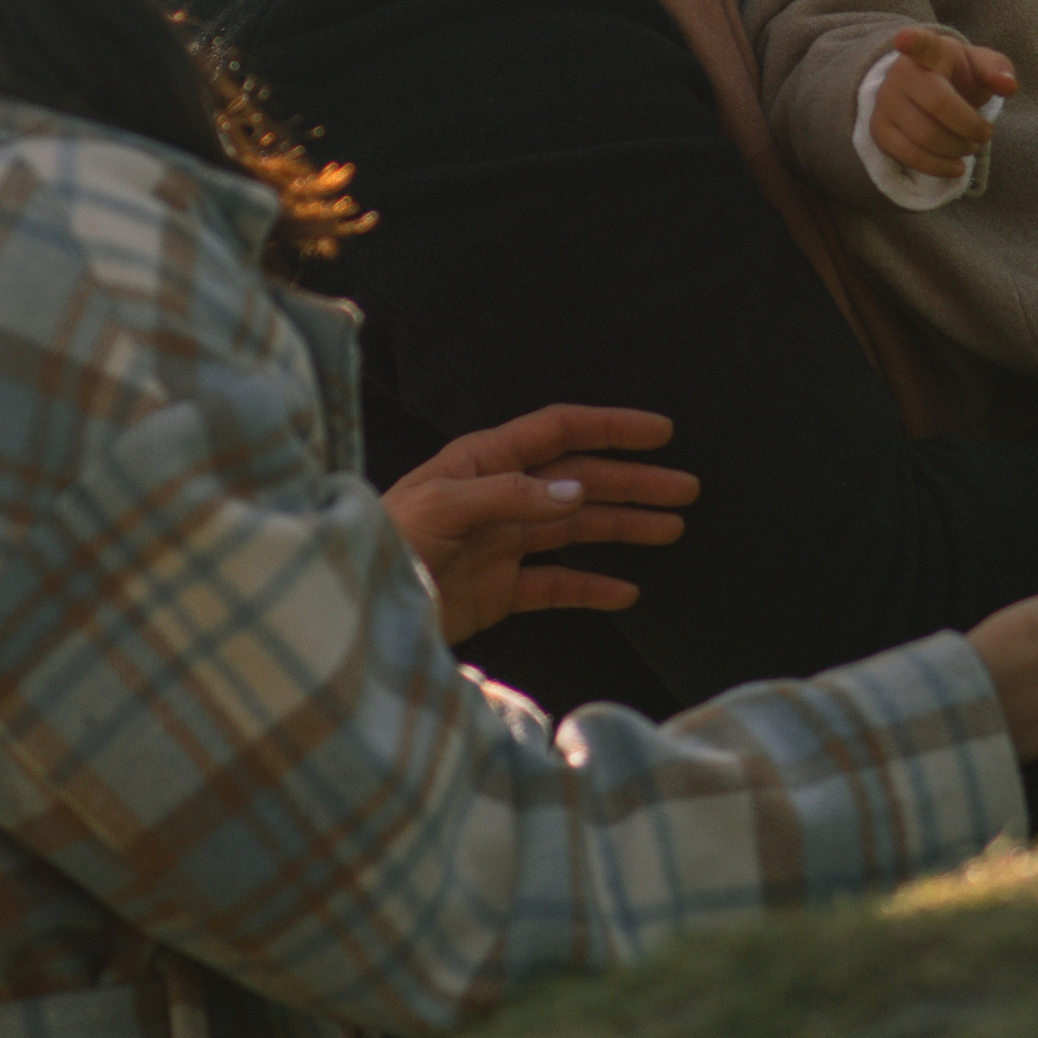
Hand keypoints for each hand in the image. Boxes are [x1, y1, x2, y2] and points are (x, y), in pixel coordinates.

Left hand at [379, 405, 695, 643]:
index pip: (559, 432)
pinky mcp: (496, 591)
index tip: (661, 432)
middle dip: (633, 482)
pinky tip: (626, 592)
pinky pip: (555, 585)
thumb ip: (511, 496)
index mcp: (482, 462)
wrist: (351, 609)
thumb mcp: (442, 508)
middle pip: (579, 480)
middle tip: (686, 488)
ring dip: (624, 528)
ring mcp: (500, 544)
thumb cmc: (383, 543)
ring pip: (575, 529)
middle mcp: (498, 496)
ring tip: (672, 530)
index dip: (611, 428)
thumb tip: (576, 491)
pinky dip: (591, 588)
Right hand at [870, 26, 1015, 181]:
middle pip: (939, 104)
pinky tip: (954, 167)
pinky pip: (908, 155)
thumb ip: (998, 70)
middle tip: (983, 133)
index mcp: (930, 52)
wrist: (926, 90)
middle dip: (970, 127)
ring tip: (968, 147)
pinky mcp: (879, 129)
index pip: (920, 44)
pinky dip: (938, 167)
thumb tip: (1008, 86)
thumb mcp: (981, 66)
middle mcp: (901, 73)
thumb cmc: (959, 76)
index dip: (912, 41)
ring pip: (924, 136)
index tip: (903, 39)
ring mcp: (886, 101)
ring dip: (956, 149)